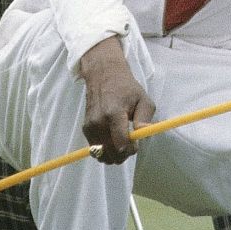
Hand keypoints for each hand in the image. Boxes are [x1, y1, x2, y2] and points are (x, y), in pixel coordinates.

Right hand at [80, 38, 156, 163]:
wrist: (103, 75)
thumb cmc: (126, 88)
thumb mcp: (143, 99)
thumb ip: (144, 119)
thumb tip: (143, 136)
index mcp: (114, 114)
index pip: (121, 145)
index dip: (130, 150)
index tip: (136, 144)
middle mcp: (99, 122)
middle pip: (111, 154)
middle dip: (123, 154)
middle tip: (130, 144)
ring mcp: (90, 126)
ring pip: (102, 154)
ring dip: (113, 154)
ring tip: (120, 141)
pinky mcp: (86, 129)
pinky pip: (95, 149)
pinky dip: (104, 149)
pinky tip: (111, 138)